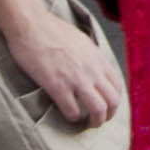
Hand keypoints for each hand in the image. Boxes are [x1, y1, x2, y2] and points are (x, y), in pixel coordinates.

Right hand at [0, 0, 123, 125]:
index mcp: (97, 57)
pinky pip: (72, 110)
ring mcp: (76, 78)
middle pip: (113, 101)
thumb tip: (94, 70)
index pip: (118, 85)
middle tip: (98, 120)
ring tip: (86, 124)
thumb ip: (90, 57)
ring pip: (98, 109)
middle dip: (108, 115)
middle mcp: (92, 69)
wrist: (31, 24)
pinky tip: (67, 114)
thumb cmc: (51, 29)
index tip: (107, 107)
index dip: (115, 101)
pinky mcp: (58, 86)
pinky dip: (72, 117)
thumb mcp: (81, 40)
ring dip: (94, 121)